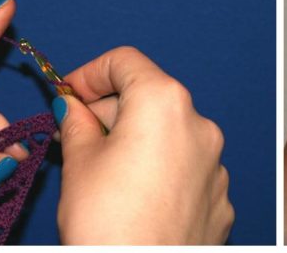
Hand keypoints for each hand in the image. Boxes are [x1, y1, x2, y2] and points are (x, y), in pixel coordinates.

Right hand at [54, 47, 232, 243]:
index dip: (89, 74)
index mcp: (163, 102)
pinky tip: (133, 197)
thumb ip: (76, 122)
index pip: (125, 61)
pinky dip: (159, 171)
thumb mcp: (78, 162)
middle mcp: (199, 124)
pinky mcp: (219, 196)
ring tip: (102, 172)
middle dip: (111, 110)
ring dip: (136, 142)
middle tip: (75, 135)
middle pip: (149, 96)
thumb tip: (73, 107)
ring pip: (169, 134)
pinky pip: (185, 168)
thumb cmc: (109, 225)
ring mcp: (214, 163)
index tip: (68, 95)